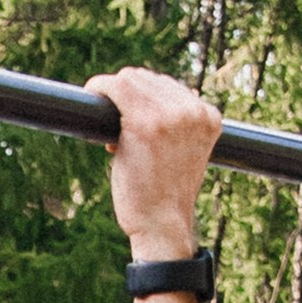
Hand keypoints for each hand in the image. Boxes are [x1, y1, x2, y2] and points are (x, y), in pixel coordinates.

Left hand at [96, 65, 220, 259]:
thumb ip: (176, 125)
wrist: (162, 224)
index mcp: (209, 116)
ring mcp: (169, 115)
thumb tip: (146, 99)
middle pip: (148, 78)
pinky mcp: (143, 124)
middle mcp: (193, 111)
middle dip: (128, 97)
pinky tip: (93, 95)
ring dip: (113, 93)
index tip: (131, 121)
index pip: (169, 86)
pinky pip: (115, 87)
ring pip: (130, 78)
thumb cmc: (166, 194)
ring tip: (111, 128)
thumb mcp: (186, 153)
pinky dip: (100, 88)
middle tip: (119, 130)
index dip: (144, 99)